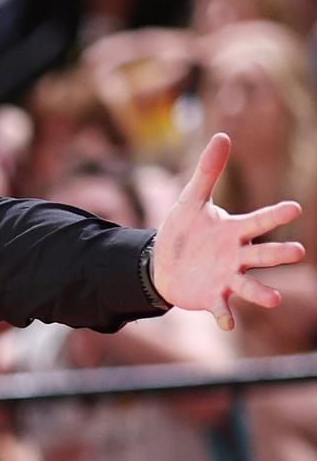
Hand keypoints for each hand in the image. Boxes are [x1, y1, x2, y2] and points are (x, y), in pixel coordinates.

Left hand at [152, 133, 305, 329]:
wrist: (163, 263)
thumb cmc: (184, 230)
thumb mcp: (191, 200)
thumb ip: (207, 172)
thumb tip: (222, 136)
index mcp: (234, 231)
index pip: (259, 221)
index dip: (275, 215)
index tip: (293, 208)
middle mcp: (237, 256)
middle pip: (261, 255)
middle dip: (278, 253)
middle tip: (297, 251)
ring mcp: (226, 278)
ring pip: (248, 285)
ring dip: (260, 293)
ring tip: (273, 299)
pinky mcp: (213, 297)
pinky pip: (222, 308)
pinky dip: (225, 315)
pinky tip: (226, 323)